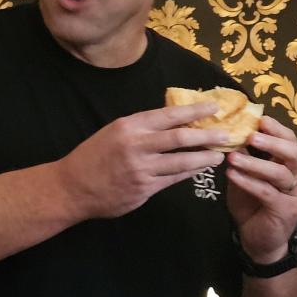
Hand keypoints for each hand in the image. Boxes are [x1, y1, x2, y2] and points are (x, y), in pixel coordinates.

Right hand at [56, 102, 228, 220]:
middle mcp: (136, 146)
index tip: (214, 108)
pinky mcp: (144, 189)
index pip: (169, 115)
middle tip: (225, 134)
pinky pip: (174, 179)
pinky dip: (190, 173)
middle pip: (180, 138)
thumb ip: (144, 127)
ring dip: (204, 158)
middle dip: (207, 136)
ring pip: (181, 162)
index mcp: (130, 126)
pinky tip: (201, 169)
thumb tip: (178, 120)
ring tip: (219, 155)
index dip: (194, 111)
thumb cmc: (96, 155)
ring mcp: (141, 169)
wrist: (71, 187)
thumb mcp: (116, 131)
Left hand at [226, 116, 296, 263]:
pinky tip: (232, 175)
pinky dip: (248, 182)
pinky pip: (267, 192)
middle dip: (273, 142)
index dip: (277, 129)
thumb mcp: (248, 175)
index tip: (259, 119)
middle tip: (251, 136)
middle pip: (294, 153)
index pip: (291, 140)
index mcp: (293, 164)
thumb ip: (245, 157)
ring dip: (255, 163)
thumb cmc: (254, 203)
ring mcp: (295, 194)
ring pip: (280, 173)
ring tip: (233, 157)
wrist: (259, 240)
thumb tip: (232, 132)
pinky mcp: (286, 210)